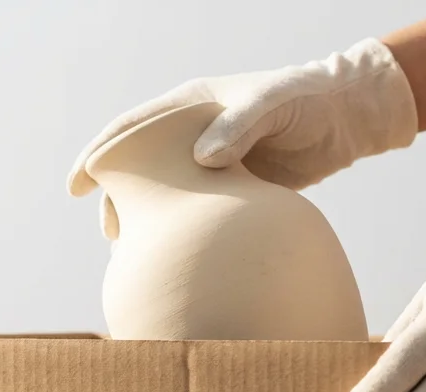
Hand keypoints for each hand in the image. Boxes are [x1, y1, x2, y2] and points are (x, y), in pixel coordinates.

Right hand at [67, 38, 417, 238]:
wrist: (348, 117)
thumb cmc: (308, 98)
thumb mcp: (273, 103)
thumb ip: (238, 127)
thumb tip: (203, 159)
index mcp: (190, 108)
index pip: (131, 130)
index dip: (98, 155)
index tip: (76, 184)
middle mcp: (194, 136)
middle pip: (142, 171)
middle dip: (120, 200)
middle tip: (109, 233)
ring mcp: (212, 166)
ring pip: (168, 198)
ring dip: (151, 222)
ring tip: (136, 254)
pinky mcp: (234, 192)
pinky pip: (198, 215)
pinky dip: (184, 235)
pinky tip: (177, 260)